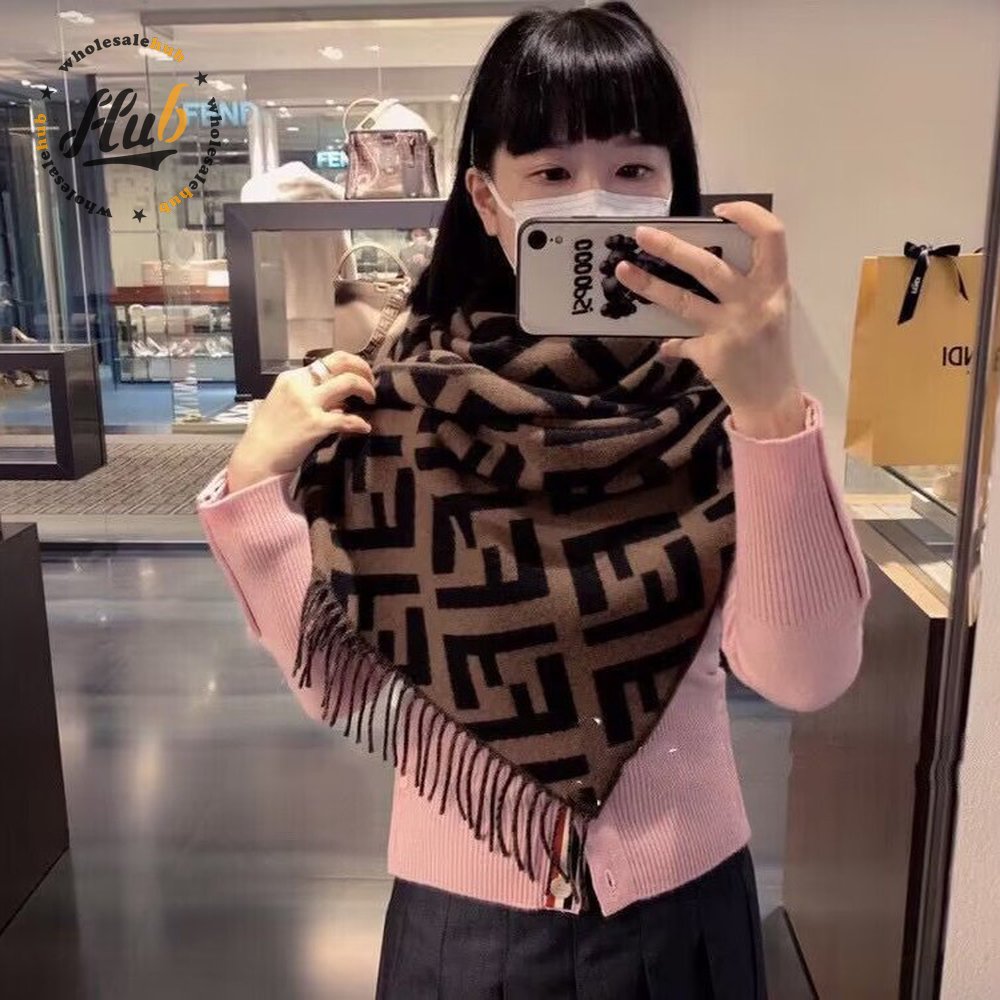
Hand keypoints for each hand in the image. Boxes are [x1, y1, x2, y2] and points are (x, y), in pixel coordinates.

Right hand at [227, 351, 374, 492]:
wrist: (257, 458)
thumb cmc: (270, 433)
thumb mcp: (284, 403)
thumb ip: (310, 395)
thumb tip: (340, 399)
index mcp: (292, 377)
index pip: (328, 360)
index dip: (351, 364)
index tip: (360, 375)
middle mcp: (300, 385)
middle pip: (342, 362)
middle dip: (363, 369)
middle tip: (371, 383)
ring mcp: (308, 404)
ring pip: (349, 383)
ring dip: (367, 389)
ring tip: (371, 401)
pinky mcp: (315, 424)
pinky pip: (348, 419)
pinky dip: (360, 423)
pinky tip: (364, 428)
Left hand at [615, 201, 806, 436]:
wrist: (773, 398)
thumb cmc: (770, 348)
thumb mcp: (770, 310)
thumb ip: (745, 287)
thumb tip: (698, 268)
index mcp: (775, 284)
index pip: (771, 236)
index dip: (747, 215)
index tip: (719, 210)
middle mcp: (756, 302)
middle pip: (709, 266)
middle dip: (672, 247)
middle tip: (642, 234)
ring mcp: (733, 328)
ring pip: (683, 300)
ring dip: (650, 285)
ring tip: (624, 270)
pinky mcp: (713, 353)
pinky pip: (681, 341)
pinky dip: (671, 343)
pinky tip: (663, 345)